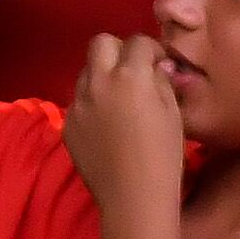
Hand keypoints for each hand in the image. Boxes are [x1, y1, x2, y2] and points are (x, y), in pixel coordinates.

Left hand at [61, 32, 188, 216]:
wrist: (133, 196)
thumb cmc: (163, 155)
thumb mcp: (173, 113)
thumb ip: (161, 82)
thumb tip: (156, 66)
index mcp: (129, 76)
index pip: (137, 42)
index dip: (152, 49)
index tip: (160, 64)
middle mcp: (97, 83)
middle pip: (100, 43)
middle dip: (119, 50)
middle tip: (135, 71)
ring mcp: (77, 103)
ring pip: (86, 72)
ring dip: (103, 76)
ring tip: (121, 100)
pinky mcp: (67, 124)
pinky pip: (79, 101)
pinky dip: (93, 103)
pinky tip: (107, 125)